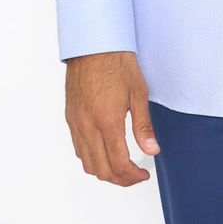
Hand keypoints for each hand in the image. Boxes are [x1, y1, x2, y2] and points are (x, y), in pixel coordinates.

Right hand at [64, 50, 159, 185]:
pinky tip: (104, 151)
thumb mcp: (138, 92)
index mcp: (106, 121)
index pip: (118, 163)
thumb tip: (152, 150)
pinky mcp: (70, 117)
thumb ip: (143, 125)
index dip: (132, 176)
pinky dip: (91, 158)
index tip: (143, 174)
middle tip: (135, 176)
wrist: (93, 43)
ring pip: (86, 163)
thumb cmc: (116, 62)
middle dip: (120, 179)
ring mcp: (76, 122)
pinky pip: (78, 148)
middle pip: (101, 170)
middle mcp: (87, 125)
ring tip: (121, 167)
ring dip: (104, 171)